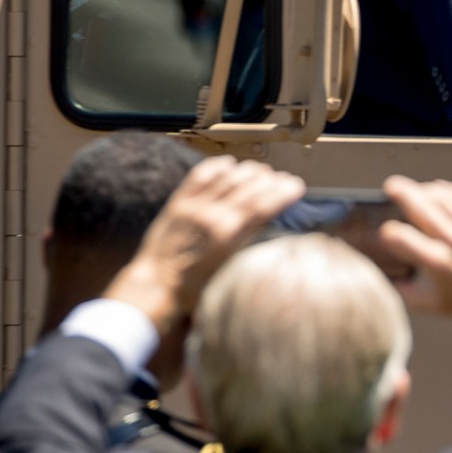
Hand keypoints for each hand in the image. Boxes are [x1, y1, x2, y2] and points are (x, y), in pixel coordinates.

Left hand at [106, 157, 306, 331]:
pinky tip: (230, 164)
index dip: (283, 192)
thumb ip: (247, 244)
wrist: (155, 287)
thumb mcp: (230, 269)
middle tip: (283, 178)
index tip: (296, 186)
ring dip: (248, 170)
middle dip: (271, 179)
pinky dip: (217, 166)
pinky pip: (200, 176)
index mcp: (228, 237)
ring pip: (228, 177)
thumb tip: (267, 223)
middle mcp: (212, 217)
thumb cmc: (194, 288)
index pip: (263, 205)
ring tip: (262, 171)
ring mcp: (193, 207)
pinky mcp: (178, 203)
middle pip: (249, 187)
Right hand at [378, 176, 451, 334]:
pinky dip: (447, 191)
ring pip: (444, 197)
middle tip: (391, 186)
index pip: (402, 237)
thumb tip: (387, 276)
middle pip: (422, 206)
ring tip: (413, 190)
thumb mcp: (432, 305)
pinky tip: (437, 189)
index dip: (389, 233)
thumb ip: (405, 292)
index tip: (387, 233)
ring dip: (424, 190)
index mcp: (438, 263)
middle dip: (402, 192)